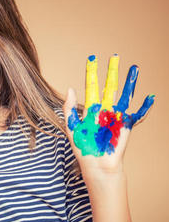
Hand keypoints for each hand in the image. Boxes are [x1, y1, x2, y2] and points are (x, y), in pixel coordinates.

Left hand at [63, 54, 154, 176]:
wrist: (96, 165)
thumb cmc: (82, 148)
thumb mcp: (71, 126)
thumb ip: (70, 108)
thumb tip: (70, 88)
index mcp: (89, 109)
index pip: (91, 87)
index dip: (91, 73)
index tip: (92, 59)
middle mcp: (104, 110)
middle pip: (109, 87)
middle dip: (111, 72)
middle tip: (114, 57)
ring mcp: (117, 117)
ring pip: (125, 95)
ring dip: (130, 82)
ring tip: (134, 68)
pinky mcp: (127, 125)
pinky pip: (139, 115)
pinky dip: (145, 107)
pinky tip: (151, 97)